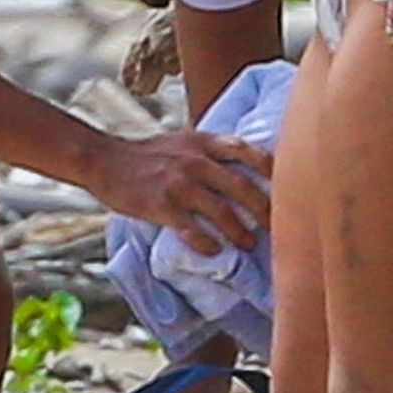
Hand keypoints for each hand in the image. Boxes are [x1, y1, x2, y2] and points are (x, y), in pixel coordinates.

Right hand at [88, 128, 271, 255]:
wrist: (104, 160)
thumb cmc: (148, 154)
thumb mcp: (183, 140)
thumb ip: (211, 150)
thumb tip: (246, 163)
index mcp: (203, 142)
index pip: (246, 150)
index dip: (270, 169)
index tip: (288, 186)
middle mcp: (194, 161)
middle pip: (241, 186)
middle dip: (264, 210)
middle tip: (276, 227)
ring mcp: (178, 184)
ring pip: (221, 212)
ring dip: (239, 232)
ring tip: (248, 244)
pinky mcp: (161, 206)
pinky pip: (192, 230)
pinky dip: (207, 243)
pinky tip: (215, 251)